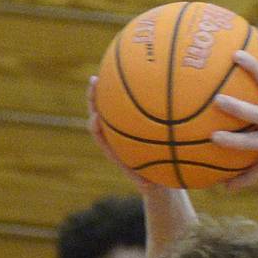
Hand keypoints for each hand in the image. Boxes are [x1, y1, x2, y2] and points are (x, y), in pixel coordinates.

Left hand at [88, 77, 155, 192]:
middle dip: (95, 98)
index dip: (95, 125)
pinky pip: (132, 104)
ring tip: (109, 71)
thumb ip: (149, 185)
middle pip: (100, 113)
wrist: (162, 185)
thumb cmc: (159, 185)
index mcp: (115, 149)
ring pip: (112, 106)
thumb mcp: (155, 186)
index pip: (99, 134)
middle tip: (95, 81)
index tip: (95, 117)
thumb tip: (148, 187)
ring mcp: (124, 129)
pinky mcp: (135, 123)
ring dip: (108, 90)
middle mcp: (116, 137)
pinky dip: (131, 92)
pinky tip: (147, 77)